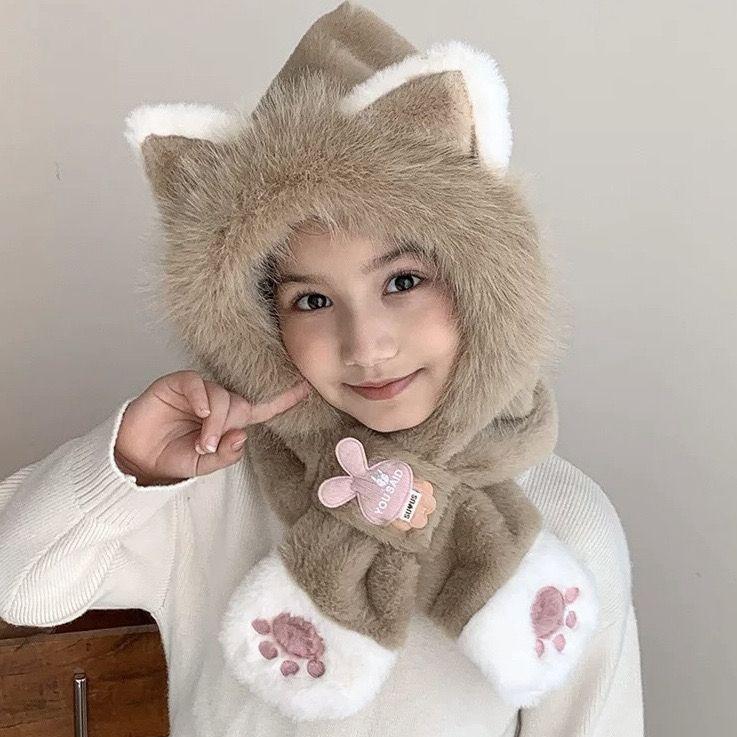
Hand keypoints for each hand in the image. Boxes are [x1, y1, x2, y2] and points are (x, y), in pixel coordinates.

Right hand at [113, 370, 311, 484]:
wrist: (138, 457)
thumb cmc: (173, 458)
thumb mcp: (204, 465)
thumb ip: (225, 456)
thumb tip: (242, 436)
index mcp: (230, 421)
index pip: (263, 409)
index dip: (284, 399)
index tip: (307, 389)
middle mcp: (218, 403)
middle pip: (238, 404)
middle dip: (227, 426)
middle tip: (208, 445)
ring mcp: (199, 392)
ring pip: (221, 396)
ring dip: (214, 420)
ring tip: (200, 440)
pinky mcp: (178, 384)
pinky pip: (197, 383)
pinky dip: (201, 397)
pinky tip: (198, 410)